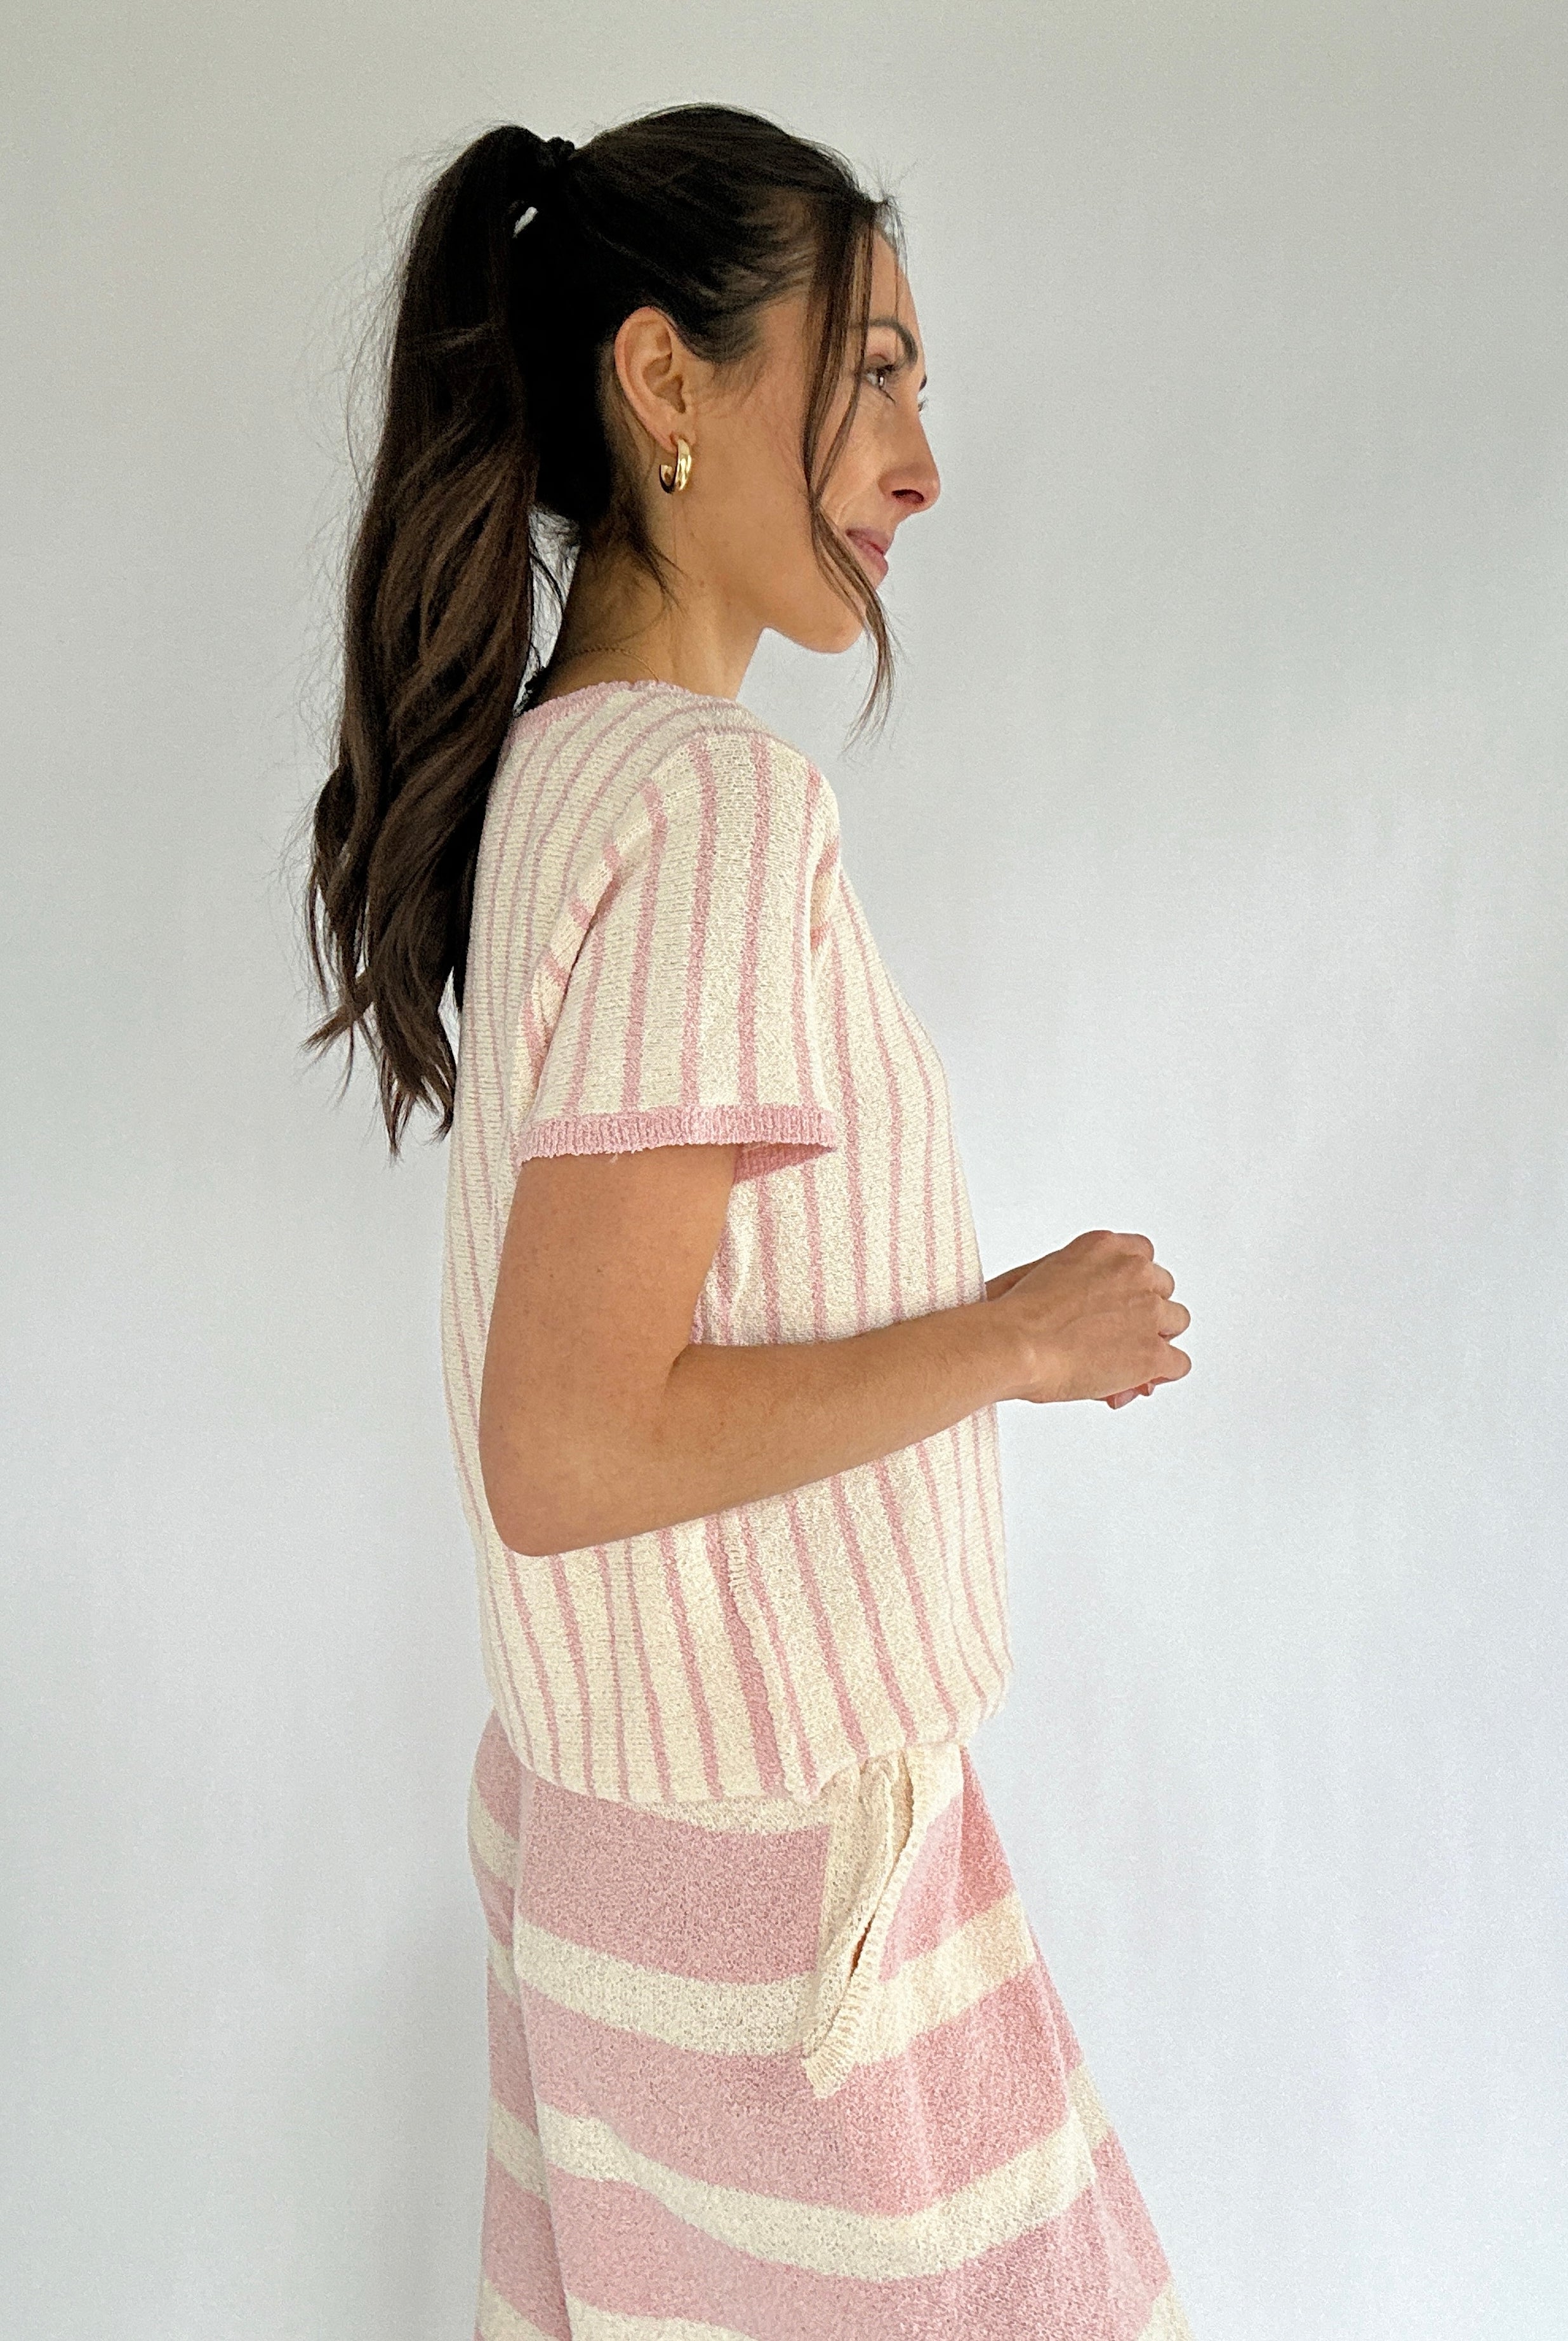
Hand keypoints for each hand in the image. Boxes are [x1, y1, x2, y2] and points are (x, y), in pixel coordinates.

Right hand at [984, 1232, 1190, 1405]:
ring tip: (1126, 1358)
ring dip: (1156, 1339)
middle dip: (1144, 1312)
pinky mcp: (1154, 1352)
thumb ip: (1077, 1283)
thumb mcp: (1042, 1274)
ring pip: (1176, 1322)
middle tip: (1118, 1334)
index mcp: (1106, 1247)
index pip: (1141, 1256)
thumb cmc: (1015, 1315)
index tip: (1119, 1301)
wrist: (1015, 1344)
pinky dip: (1159, 1374)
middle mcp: (1133, 1272)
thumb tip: (1091, 1313)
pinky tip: (1135, 1380)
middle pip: (1162, 1289)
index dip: (1130, 1285)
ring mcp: (1148, 1311)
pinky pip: (1178, 1364)